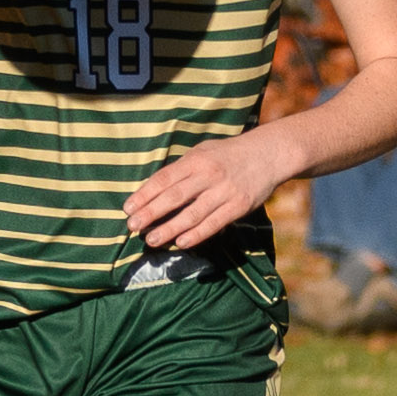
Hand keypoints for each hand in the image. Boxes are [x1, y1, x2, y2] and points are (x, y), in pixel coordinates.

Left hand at [125, 131, 288, 250]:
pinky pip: (214, 223)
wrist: (268, 154)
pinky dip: (196, 235)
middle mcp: (208, 175)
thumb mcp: (202, 152)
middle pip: (174, 197)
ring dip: (170, 229)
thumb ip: (181, 169)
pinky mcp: (238, 206)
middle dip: (151, 213)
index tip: (128, 208)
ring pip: (192, 214)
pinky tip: (181, 243)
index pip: (164, 179)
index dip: (144, 194)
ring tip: (152, 240)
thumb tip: (154, 189)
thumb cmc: (228, 154)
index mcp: (196, 160)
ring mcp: (224, 191)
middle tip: (133, 226)